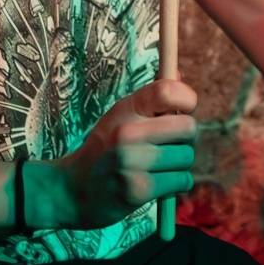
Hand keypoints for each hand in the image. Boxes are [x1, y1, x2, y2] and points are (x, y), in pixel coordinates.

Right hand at [47, 76, 196, 227]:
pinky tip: (157, 183)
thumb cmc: (106, 149)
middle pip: (188, 127)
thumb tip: (179, 74)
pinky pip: (182, 181)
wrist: (74, 189)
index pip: (168, 91)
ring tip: (157, 167)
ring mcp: (133, 162)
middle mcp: (127, 132)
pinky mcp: (139, 190)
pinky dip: (176, 183)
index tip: (184, 111)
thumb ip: (151, 99)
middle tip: (169, 144)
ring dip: (179, 164)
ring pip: (187, 157)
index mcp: (125, 109)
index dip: (187, 100)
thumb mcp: (121, 116)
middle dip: (185, 138)